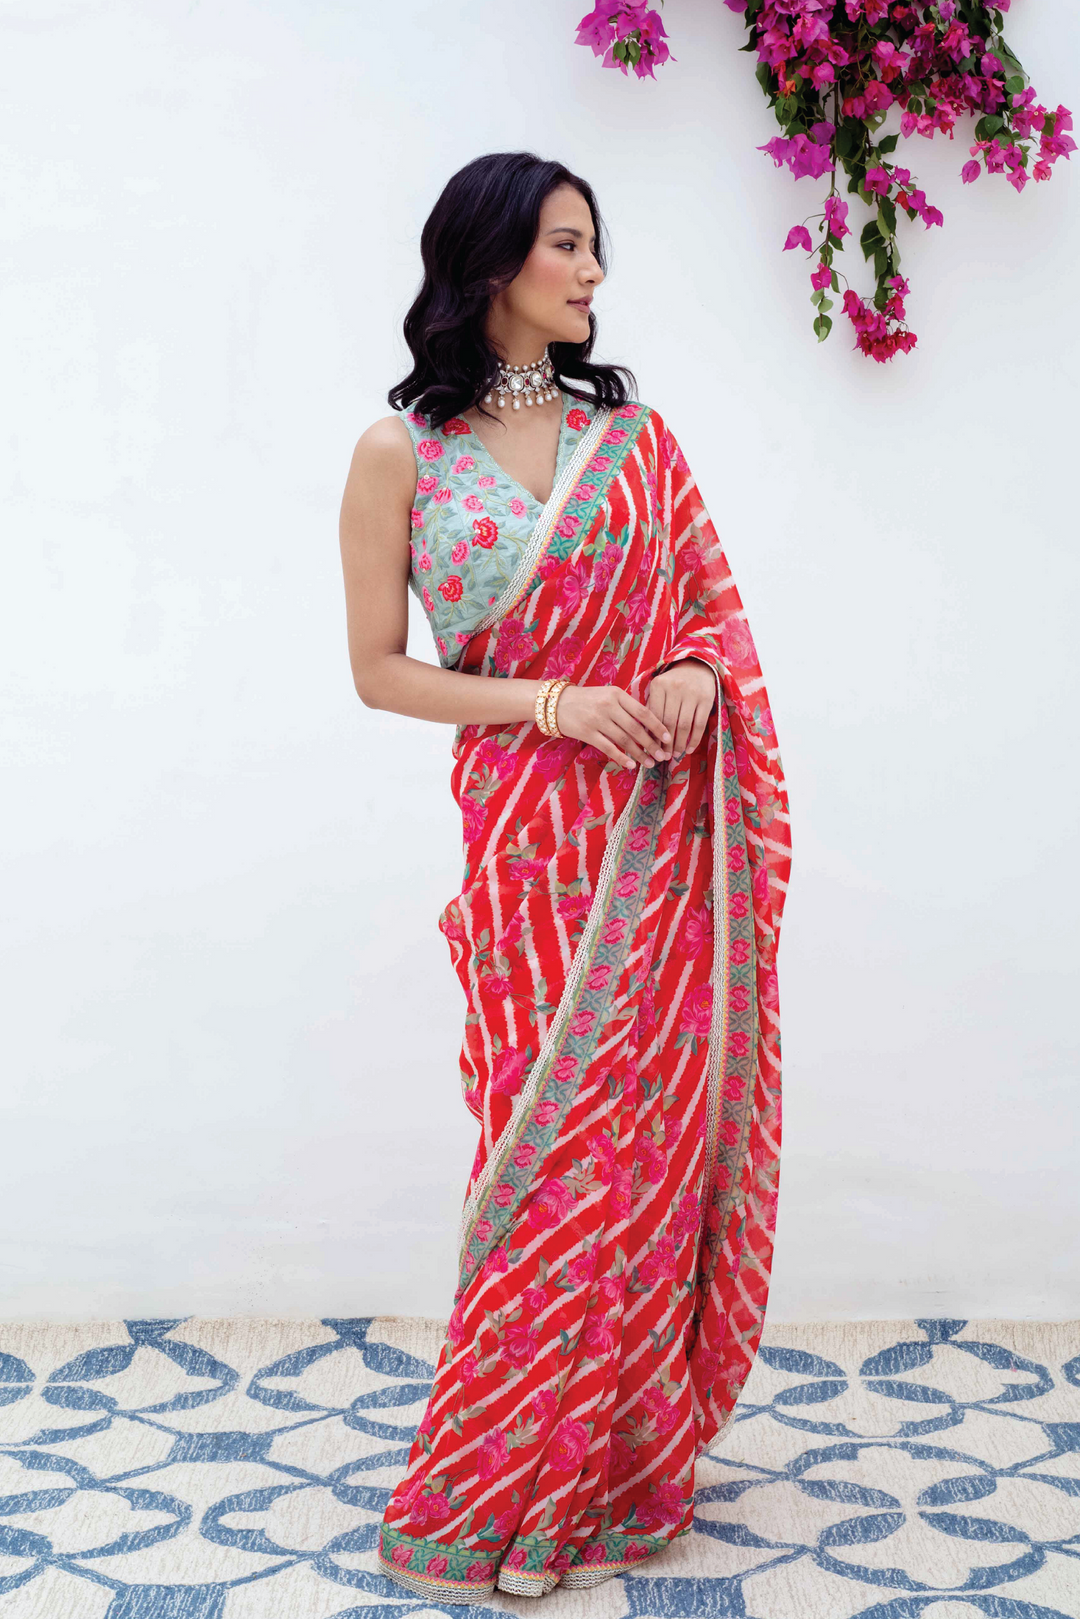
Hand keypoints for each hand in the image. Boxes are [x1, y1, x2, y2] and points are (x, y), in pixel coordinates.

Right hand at [553, 683, 671, 770]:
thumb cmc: (587, 699)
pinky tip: (631, 765)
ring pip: (624, 740)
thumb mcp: (608, 695)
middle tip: (663, 756)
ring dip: (639, 754)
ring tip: (650, 763)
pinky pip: (608, 748)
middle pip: (635, 728)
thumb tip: (649, 725)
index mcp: (617, 694)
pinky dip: (621, 758)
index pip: (642, 712)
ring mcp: (597, 720)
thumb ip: (626, 706)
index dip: (657, 726)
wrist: (556, 703)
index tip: (667, 738)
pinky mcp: (587, 733)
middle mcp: (608, 706)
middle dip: (651, 744)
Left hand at [646, 658, 715, 760]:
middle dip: (665, 743)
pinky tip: (689, 749)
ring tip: (675, 754)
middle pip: (668, 722)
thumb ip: (652, 707)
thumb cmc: (673, 683)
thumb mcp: (659, 689)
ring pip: (684, 725)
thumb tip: (645, 736)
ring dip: (679, 743)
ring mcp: (692, 693)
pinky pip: (699, 724)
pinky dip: (694, 739)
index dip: (652, 734)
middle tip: (663, 756)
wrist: (697, 667)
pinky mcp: (706, 699)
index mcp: (658, 685)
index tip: (651, 748)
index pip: (654, 715)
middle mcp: (675, 688)